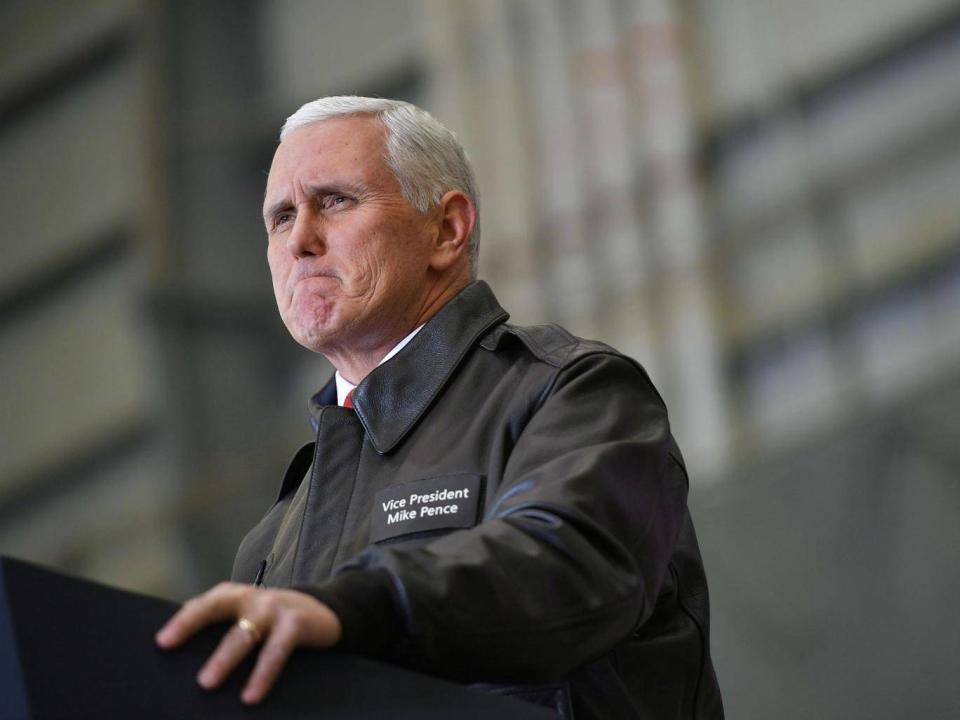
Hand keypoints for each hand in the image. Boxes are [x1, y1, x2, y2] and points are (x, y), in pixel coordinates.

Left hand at [155, 583, 341, 703]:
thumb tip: (184, 653)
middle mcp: (251, 598)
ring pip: (243, 634)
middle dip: (193, 628)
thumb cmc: (275, 619)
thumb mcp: (249, 616)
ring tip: (207, 683)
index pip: (202, 604)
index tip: (161, 642)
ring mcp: (273, 608)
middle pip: (216, 609)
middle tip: (170, 647)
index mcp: (234, 596)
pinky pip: (275, 652)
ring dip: (224, 658)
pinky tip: (251, 695)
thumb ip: (223, 624)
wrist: (325, 611)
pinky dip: (262, 674)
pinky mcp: (294, 623)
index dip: (182, 621)